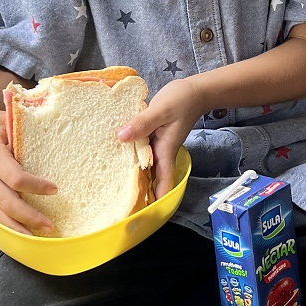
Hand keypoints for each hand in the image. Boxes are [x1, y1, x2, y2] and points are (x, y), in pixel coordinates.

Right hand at [0, 99, 57, 233]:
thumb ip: (21, 130)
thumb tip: (49, 134)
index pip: (16, 179)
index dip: (36, 187)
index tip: (54, 190)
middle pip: (8, 204)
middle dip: (30, 217)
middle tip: (50, 226)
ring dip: (16, 228)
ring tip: (35, 237)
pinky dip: (0, 223)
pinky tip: (14, 230)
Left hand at [117, 77, 204, 198]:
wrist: (194, 91)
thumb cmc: (181, 100)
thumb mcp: (161, 110)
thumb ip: (142, 123)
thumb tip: (121, 137)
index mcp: (165, 151)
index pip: (163, 182)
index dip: (156, 199)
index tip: (142, 215)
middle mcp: (161, 152)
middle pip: (151, 178)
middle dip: (139, 192)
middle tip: (118, 206)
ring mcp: (156, 145)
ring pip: (144, 166)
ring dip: (133, 175)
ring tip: (111, 187)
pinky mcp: (152, 136)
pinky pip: (140, 151)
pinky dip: (131, 156)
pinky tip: (115, 156)